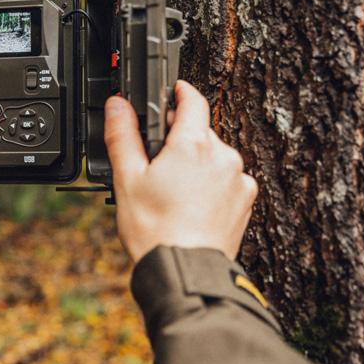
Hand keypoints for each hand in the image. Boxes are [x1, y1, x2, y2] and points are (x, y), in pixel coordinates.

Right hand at [104, 80, 257, 261]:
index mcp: (193, 144)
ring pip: (214, 158)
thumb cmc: (156, 230)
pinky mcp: (245, 201)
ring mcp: (238, 180)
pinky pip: (226, 181)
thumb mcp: (127, 179)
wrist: (185, 271)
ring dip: (196, 164)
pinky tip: (191, 206)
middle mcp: (223, 156)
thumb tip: (119, 105)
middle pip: (200, 132)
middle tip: (156, 163)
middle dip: (180, 140)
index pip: (192, 100)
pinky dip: (211, 186)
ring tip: (172, 192)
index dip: (179, 92)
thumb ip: (123, 135)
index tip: (172, 92)